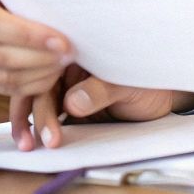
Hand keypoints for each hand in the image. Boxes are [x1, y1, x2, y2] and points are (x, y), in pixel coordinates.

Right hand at [7, 68, 193, 150]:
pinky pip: (50, 115)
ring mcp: (66, 87)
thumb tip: (71, 102)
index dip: (38, 81)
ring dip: (32, 122)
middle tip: (44, 137)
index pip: (47, 60)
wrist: (161, 102)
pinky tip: (34, 141)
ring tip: (33, 144)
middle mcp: (67, 66)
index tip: (40, 105)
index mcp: (78, 49)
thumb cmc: (147, 82)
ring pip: (38, 101)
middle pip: (38, 83)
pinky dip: (41, 128)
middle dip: (35, 110)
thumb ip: (100, 90)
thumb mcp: (127, 84)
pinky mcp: (70, 107)